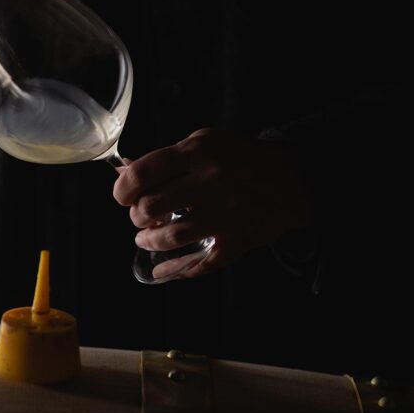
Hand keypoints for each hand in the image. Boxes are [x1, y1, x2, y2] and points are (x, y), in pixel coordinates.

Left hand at [112, 128, 312, 278]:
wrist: (291, 179)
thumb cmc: (239, 158)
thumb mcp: (203, 143)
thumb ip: (165, 158)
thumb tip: (122, 172)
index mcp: (198, 152)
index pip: (142, 173)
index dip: (122, 189)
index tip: (122, 196)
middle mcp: (211, 181)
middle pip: (151, 207)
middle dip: (136, 216)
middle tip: (140, 217)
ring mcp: (225, 213)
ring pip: (170, 237)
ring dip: (149, 241)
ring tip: (146, 238)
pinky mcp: (236, 240)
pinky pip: (199, 262)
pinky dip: (174, 269)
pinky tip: (162, 269)